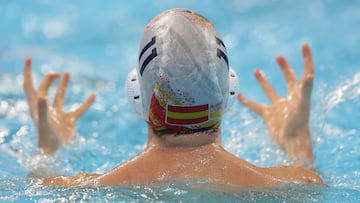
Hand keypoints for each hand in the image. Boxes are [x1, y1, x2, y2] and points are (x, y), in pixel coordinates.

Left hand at [23, 58, 95, 153]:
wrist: (56, 154)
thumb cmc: (47, 140)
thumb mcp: (45, 123)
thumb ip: (43, 110)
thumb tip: (43, 96)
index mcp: (36, 106)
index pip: (29, 85)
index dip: (28, 72)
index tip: (29, 59)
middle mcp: (46, 109)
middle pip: (44, 89)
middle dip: (49, 79)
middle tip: (56, 73)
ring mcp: (58, 114)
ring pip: (60, 96)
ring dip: (63, 85)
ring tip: (67, 73)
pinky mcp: (69, 121)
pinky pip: (79, 109)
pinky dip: (87, 103)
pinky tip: (93, 95)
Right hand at [237, 44, 314, 166]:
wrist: (290, 144)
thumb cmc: (299, 125)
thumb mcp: (303, 105)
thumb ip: (306, 89)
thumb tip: (310, 74)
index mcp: (300, 94)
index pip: (305, 72)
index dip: (306, 59)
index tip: (304, 45)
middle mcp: (290, 99)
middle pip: (289, 80)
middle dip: (285, 68)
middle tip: (279, 57)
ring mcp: (278, 107)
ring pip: (270, 91)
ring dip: (263, 81)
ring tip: (257, 71)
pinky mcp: (268, 116)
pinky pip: (256, 106)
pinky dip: (247, 102)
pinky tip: (239, 96)